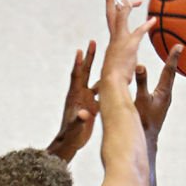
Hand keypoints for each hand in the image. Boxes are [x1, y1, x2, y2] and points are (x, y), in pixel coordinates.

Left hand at [48, 42, 99, 161]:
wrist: (69, 144)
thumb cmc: (71, 136)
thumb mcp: (76, 128)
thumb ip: (80, 120)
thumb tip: (84, 115)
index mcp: (75, 97)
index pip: (76, 76)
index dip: (78, 64)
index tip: (80, 50)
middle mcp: (80, 95)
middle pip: (84, 72)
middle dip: (89, 58)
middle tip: (92, 41)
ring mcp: (86, 100)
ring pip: (94, 80)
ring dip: (99, 68)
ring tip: (107, 55)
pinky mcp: (91, 106)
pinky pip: (100, 92)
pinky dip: (106, 84)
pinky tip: (116, 76)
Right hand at [99, 0, 156, 91]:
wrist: (111, 86)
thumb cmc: (111, 84)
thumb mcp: (114, 74)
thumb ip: (118, 72)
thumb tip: (118, 79)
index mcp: (111, 45)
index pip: (111, 26)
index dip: (112, 13)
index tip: (117, 5)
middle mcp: (113, 40)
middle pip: (111, 15)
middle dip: (111, 1)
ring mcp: (120, 41)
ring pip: (122, 17)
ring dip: (127, 6)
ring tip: (137, 0)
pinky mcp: (129, 45)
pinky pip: (139, 31)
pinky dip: (146, 25)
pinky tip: (153, 20)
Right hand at [134, 47, 180, 141]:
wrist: (147, 139)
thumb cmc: (144, 122)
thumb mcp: (141, 100)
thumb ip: (141, 83)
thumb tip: (141, 66)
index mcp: (164, 92)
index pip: (169, 71)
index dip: (173, 57)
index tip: (179, 46)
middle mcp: (167, 95)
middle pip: (171, 73)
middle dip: (173, 60)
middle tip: (178, 47)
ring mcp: (164, 100)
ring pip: (168, 80)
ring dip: (169, 68)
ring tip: (172, 58)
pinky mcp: (160, 104)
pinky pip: (163, 86)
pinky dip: (164, 77)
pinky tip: (162, 77)